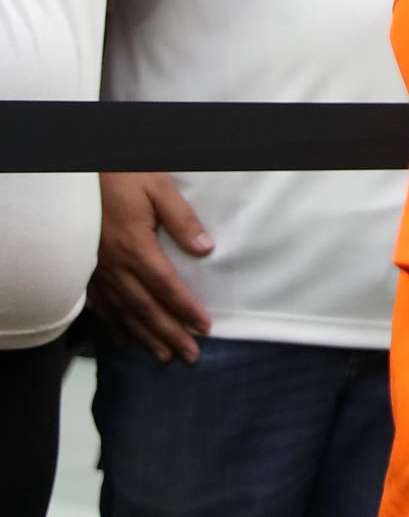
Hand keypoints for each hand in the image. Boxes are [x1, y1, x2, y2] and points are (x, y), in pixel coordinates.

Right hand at [89, 172, 212, 363]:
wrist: (81, 175)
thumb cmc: (124, 177)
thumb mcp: (159, 188)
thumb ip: (182, 219)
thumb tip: (205, 248)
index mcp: (135, 247)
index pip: (166, 287)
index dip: (186, 310)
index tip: (205, 327)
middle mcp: (115, 266)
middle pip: (146, 308)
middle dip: (169, 334)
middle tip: (190, 355)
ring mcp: (98, 271)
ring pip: (123, 312)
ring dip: (145, 336)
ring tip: (164, 355)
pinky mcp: (88, 270)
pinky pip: (101, 305)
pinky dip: (115, 325)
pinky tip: (125, 339)